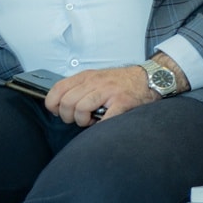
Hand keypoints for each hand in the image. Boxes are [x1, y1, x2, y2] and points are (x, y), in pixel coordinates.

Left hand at [45, 65, 161, 127]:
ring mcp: (108, 92)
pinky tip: (103, 123)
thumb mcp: (96, 78)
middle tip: (78, 119)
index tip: (59, 112)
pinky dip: (100, 126)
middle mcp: (95, 82)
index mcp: (86, 76)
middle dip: (69, 117)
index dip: (53, 105)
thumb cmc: (121, 82)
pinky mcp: (122, 102)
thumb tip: (60, 105)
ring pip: (81, 109)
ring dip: (83, 121)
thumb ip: (79, 88)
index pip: (57, 90)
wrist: (149, 78)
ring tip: (91, 121)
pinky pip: (104, 118)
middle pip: (67, 102)